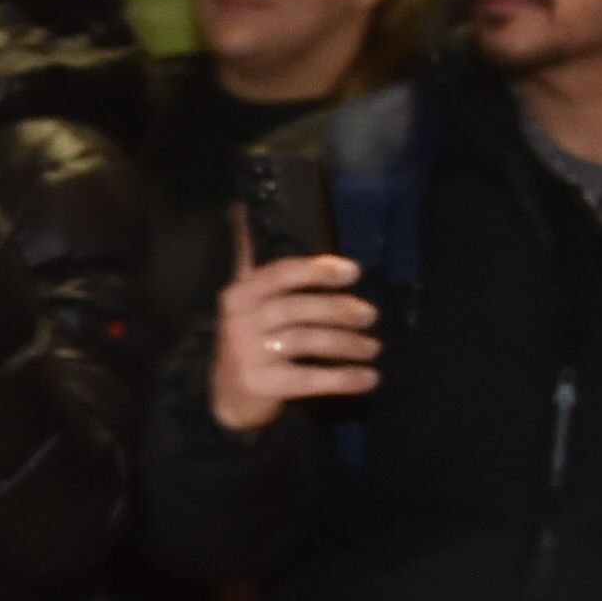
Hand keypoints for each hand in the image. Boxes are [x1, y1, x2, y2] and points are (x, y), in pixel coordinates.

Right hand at [208, 215, 378, 431]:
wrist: (227, 395)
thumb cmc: (246, 337)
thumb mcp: (243, 297)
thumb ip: (249, 257)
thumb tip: (241, 205)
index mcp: (240, 294)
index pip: (281, 273)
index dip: (318, 270)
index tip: (354, 272)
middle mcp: (241, 322)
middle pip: (298, 309)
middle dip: (339, 310)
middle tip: (371, 315)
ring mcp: (250, 355)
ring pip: (307, 342)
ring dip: (347, 344)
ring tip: (374, 347)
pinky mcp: (263, 386)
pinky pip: (310, 379)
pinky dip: (342, 379)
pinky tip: (369, 378)